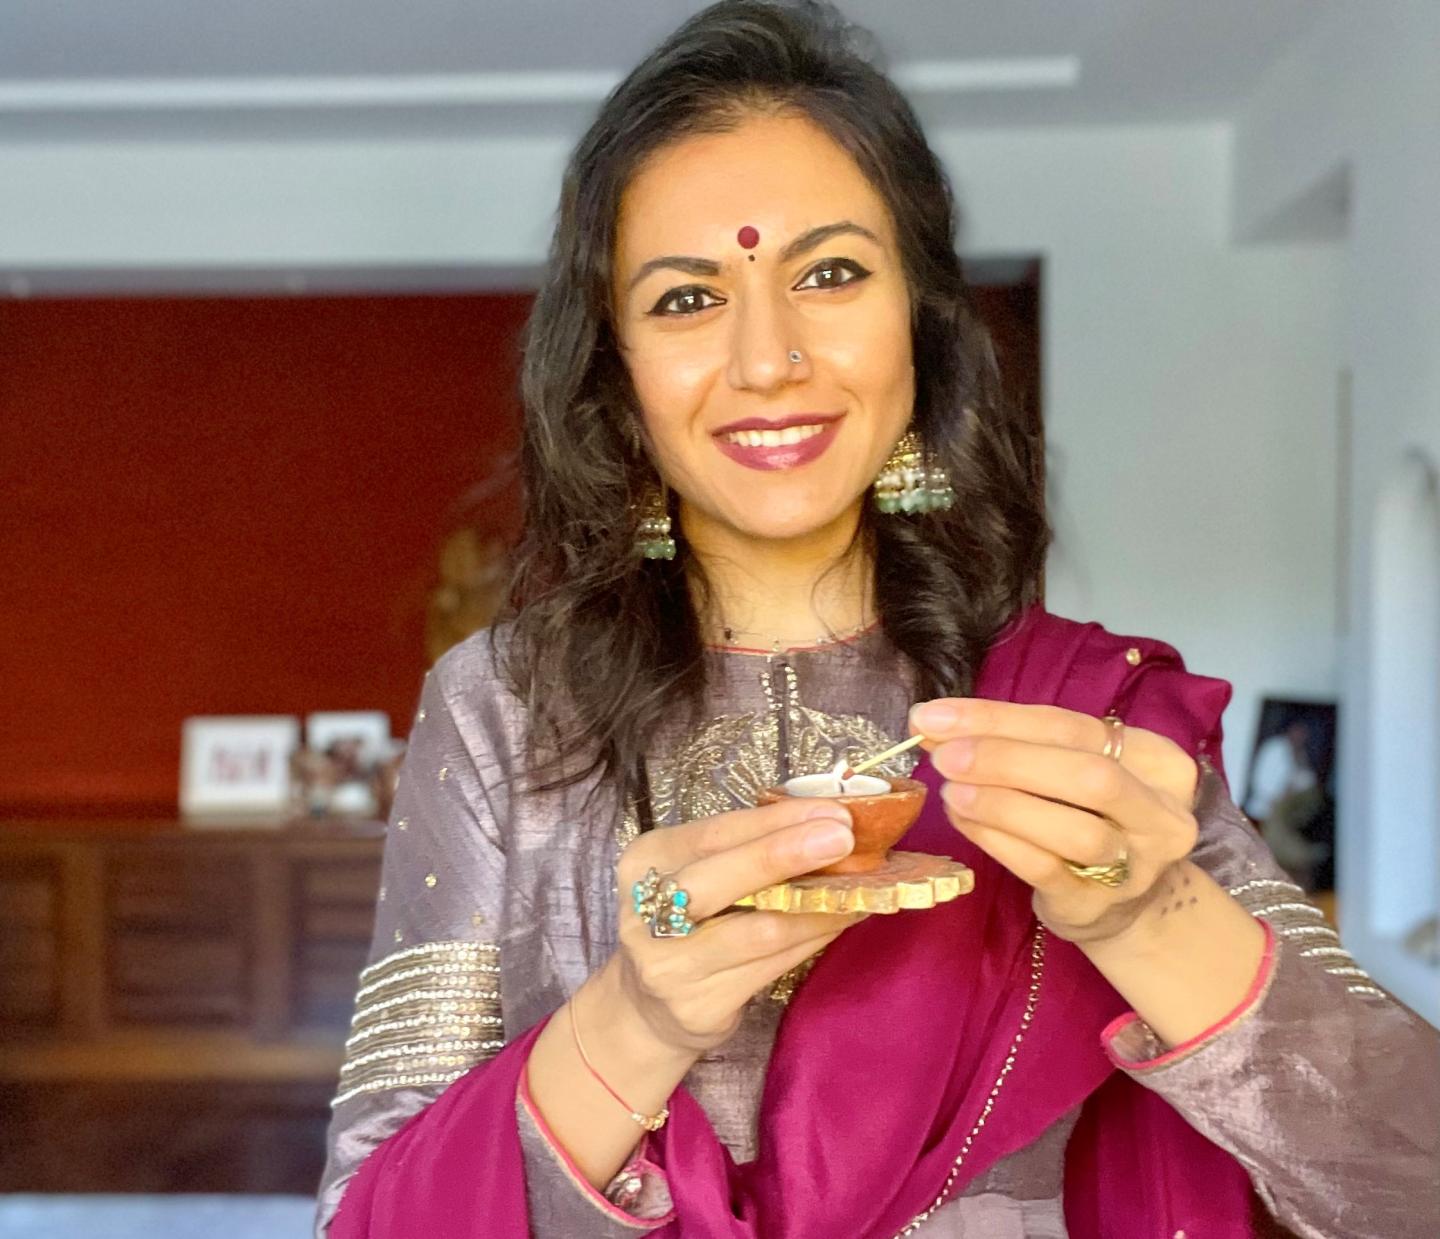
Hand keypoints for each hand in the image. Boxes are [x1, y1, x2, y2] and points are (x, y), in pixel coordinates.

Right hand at [610, 798, 865, 1055]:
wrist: (645, 1007)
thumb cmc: (684, 923)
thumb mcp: (693, 875)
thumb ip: (742, 851)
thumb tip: (824, 825)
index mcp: (646, 862)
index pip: (714, 833)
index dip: (775, 821)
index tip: (831, 811)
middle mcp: (647, 913)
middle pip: (723, 880)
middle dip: (786, 854)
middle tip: (843, 838)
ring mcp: (670, 965)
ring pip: (760, 930)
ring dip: (818, 906)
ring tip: (861, 887)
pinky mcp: (699, 1006)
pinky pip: (772, 967)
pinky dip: (812, 940)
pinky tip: (839, 922)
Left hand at [910, 698, 1200, 944]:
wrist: (1120, 902)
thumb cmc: (1088, 817)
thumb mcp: (1066, 769)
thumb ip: (1013, 742)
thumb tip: (935, 722)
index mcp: (1158, 761)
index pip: (1073, 726)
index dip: (999, 718)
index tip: (935, 716)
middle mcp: (1160, 813)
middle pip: (1088, 776)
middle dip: (1007, 760)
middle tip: (944, 755)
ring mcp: (1136, 866)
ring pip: (1074, 830)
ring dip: (1002, 805)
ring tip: (952, 791)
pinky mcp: (1097, 905)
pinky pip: (1045, 870)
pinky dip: (997, 841)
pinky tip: (964, 821)